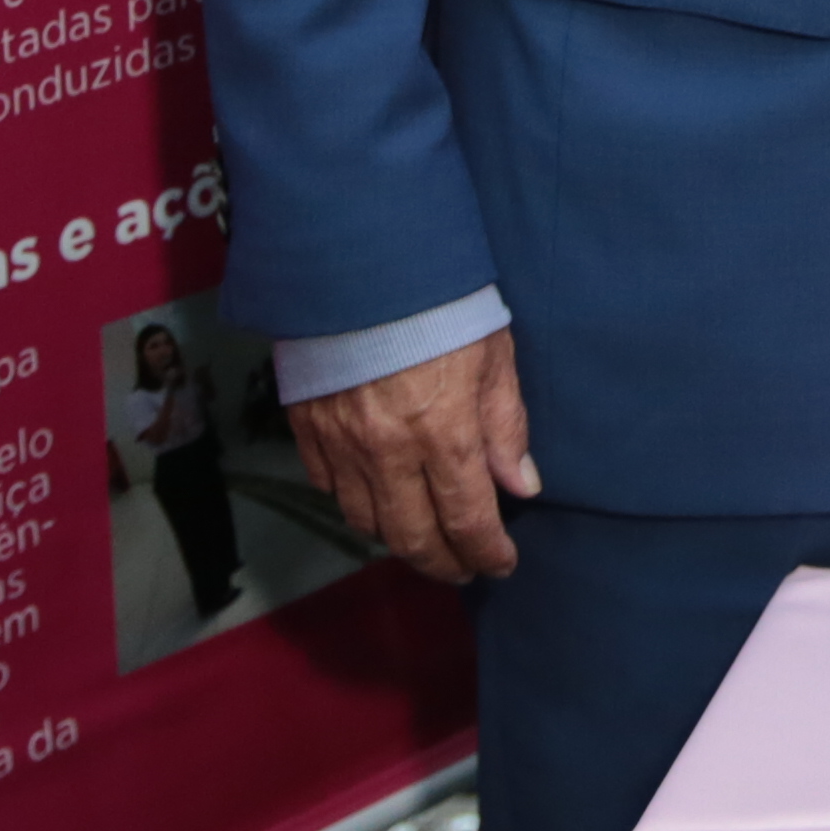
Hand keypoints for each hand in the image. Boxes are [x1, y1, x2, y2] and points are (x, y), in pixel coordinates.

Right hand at [287, 328, 539, 581]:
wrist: (359, 262)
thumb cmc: (439, 303)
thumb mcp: (493, 355)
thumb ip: (506, 426)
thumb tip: (522, 485)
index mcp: (442, 434)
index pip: (467, 521)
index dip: (486, 552)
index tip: (501, 562)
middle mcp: (388, 452)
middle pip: (412, 538)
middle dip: (442, 563)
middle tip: (463, 568)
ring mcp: (341, 444)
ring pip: (366, 521)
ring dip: (398, 539)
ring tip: (425, 538)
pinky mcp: (307, 428)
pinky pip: (329, 488)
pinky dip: (355, 503)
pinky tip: (377, 498)